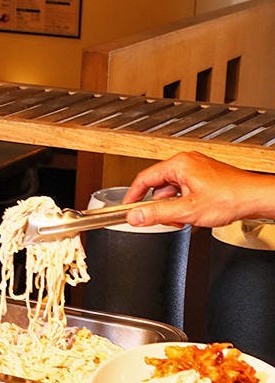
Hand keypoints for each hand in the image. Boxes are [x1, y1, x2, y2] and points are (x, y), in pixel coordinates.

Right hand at [122, 151, 274, 227]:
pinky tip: (192, 214)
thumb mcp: (187, 210)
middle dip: (159, 206)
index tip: (126, 209)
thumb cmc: (230, 197)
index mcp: (179, 164)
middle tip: (164, 219)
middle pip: (157, 186)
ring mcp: (195, 169)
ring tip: (184, 217)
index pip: (144, 179)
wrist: (255, 198)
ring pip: (170, 191)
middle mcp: (186, 163)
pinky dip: (182, 204)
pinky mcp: (202, 178)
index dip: (132, 196)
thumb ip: (157, 214)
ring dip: (172, 207)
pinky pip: (182, 191)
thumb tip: (135, 216)